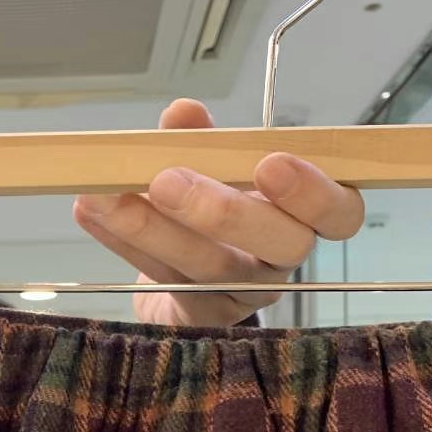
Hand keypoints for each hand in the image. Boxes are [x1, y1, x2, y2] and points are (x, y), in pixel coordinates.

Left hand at [73, 99, 364, 327]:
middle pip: (279, 246)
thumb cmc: (210, 210)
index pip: (340, 213)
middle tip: (166, 180)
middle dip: (222, 211)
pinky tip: (90, 211)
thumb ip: (203, 139)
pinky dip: (122, 244)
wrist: (177, 278)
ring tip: (105, 195)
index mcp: (304, 216)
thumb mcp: (210, 165)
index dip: (314, 192)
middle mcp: (281, 260)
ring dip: (152, 228)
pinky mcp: (198, 318)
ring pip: (209, 267)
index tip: (270, 163)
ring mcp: (242, 295)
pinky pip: (164, 281)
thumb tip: (183, 112)